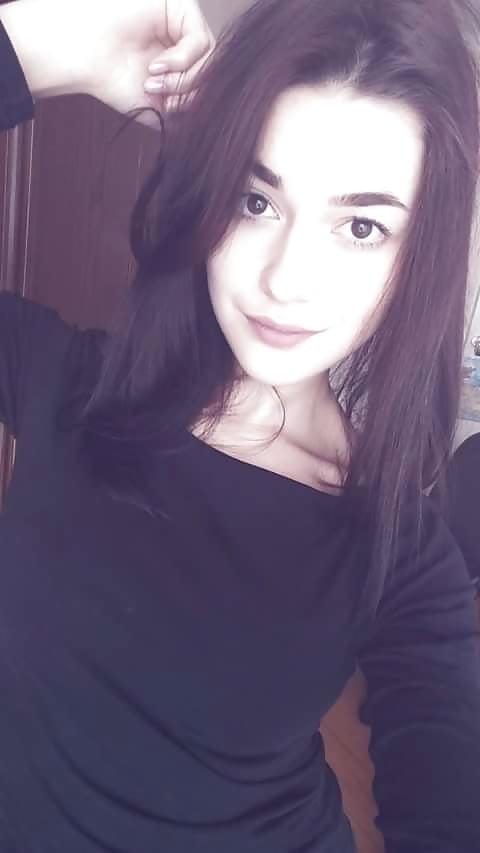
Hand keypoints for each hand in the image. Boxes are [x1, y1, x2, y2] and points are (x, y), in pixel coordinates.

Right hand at [80, 0, 215, 128]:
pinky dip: (182, 59)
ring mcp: (183, 23)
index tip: (169, 109)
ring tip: (155, 80)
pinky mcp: (179, 6)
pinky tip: (158, 64)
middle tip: (165, 97)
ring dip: (186, 77)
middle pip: (215, 71)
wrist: (84, 58)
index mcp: (183, 65)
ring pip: (211, 57)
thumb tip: (217, 115)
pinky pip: (199, 40)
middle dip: (192, 91)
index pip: (211, 84)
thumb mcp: (160, 106)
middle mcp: (185, 41)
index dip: (197, 102)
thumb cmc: (114, 81)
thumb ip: (189, 110)